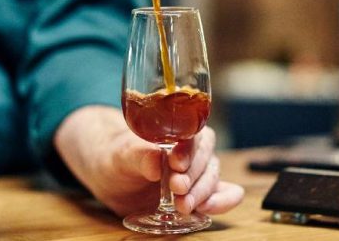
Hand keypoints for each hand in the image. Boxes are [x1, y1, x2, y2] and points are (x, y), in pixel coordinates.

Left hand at [54, 106, 244, 216]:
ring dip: (202, 192)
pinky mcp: (201, 191)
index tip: (175, 164)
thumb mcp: (120, 156)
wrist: (112, 177)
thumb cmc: (116, 158)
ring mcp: (199, 171)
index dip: (188, 150)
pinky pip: (226, 193)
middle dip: (193, 176)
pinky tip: (207, 209)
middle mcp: (193, 148)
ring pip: (213, 177)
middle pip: (206, 158)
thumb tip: (157, 161)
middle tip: (177, 188)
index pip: (193, 135)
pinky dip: (223, 201)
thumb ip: (138, 155)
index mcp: (176, 130)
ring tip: (183, 206)